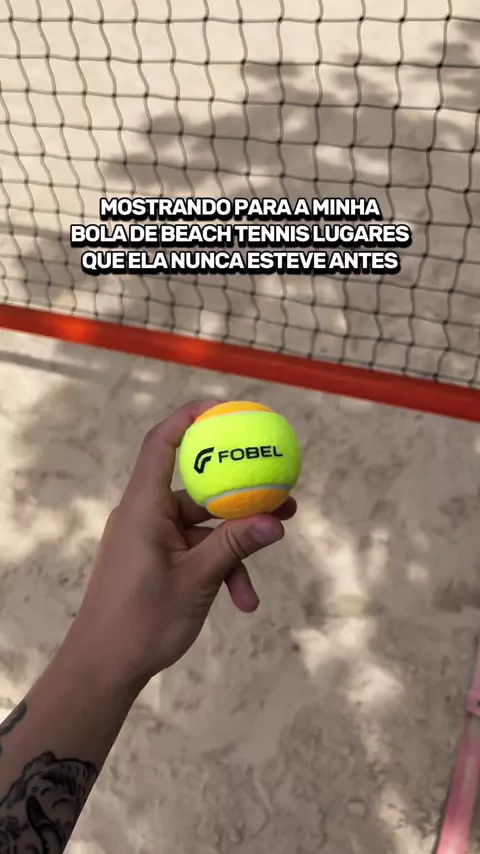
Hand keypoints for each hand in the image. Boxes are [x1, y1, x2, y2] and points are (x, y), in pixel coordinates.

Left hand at [70, 401, 296, 688]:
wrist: (106, 666)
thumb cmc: (141, 621)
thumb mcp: (197, 580)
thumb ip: (235, 545)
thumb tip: (276, 520)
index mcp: (143, 508)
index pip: (161, 444)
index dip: (190, 419)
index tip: (226, 409)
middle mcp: (146, 515)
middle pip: (197, 488)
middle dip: (241, 495)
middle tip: (283, 495)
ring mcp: (152, 539)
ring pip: (203, 528)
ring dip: (235, 547)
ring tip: (269, 560)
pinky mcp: (158, 560)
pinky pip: (196, 551)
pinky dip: (219, 568)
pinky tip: (243, 600)